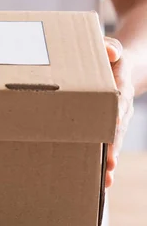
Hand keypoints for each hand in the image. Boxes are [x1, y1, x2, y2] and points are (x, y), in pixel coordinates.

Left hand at [104, 37, 134, 187]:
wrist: (118, 63)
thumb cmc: (106, 54)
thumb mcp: (108, 46)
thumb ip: (108, 47)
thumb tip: (110, 52)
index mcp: (119, 82)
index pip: (118, 98)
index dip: (115, 111)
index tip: (112, 124)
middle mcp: (122, 103)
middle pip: (118, 127)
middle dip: (113, 145)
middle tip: (109, 164)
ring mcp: (117, 117)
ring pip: (115, 140)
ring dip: (110, 159)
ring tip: (105, 179)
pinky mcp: (108, 125)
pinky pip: (108, 143)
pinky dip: (106, 160)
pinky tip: (102, 179)